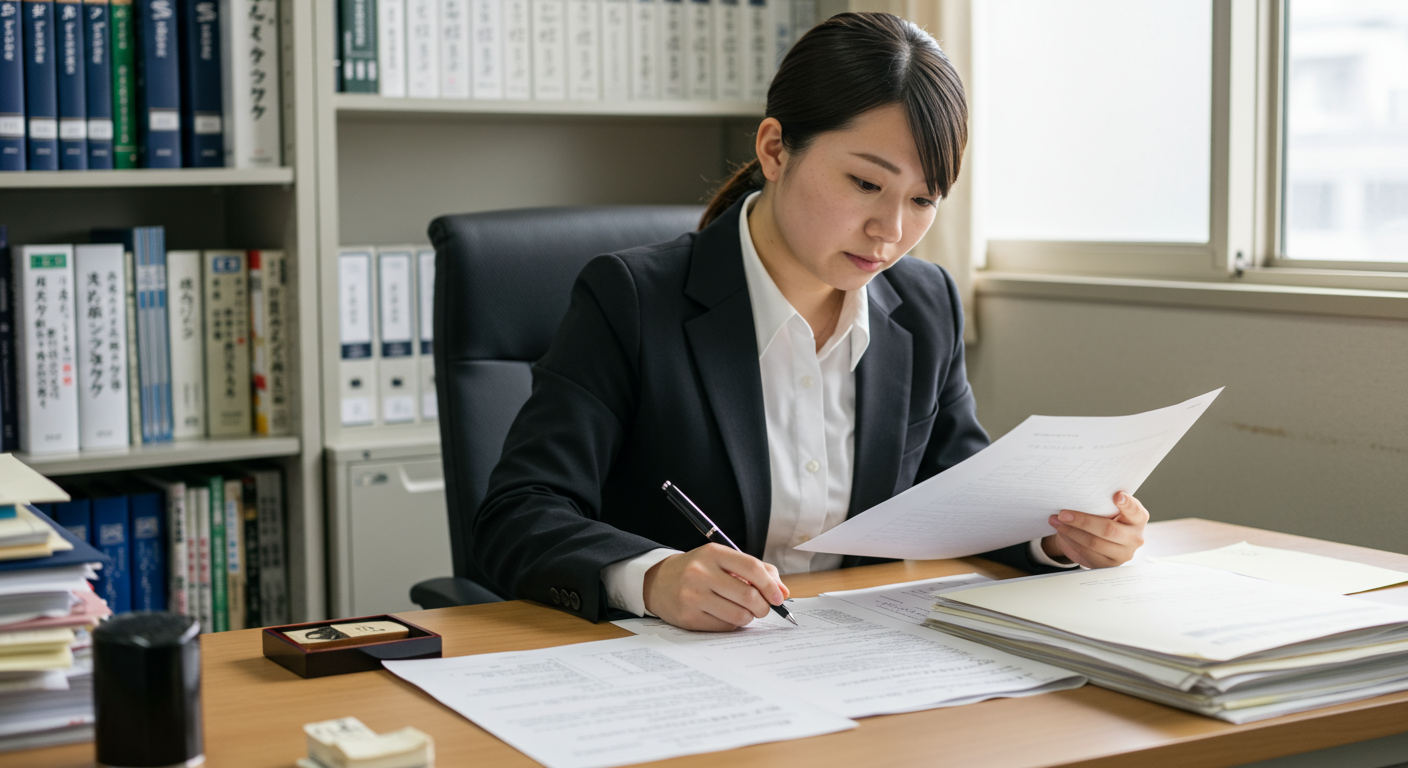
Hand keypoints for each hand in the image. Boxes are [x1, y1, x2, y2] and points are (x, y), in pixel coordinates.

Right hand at [642, 543, 789, 630]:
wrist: (658, 582)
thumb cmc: (698, 570)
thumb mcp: (722, 560)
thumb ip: (756, 571)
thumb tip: (783, 592)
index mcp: (713, 553)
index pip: (752, 568)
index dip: (770, 585)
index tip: (778, 597)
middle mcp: (701, 573)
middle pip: (748, 595)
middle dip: (763, 607)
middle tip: (763, 608)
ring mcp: (693, 596)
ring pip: (739, 615)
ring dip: (749, 617)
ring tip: (744, 612)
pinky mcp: (689, 617)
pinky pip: (724, 627)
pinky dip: (733, 624)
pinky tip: (726, 615)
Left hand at [1042, 491, 1148, 568]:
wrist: (1100, 540)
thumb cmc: (1105, 517)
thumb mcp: (1108, 509)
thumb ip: (1103, 503)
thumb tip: (1079, 495)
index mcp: (1138, 518)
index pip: (1135, 510)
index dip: (1127, 504)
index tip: (1117, 496)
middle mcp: (1135, 537)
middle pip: (1108, 529)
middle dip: (1082, 521)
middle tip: (1063, 513)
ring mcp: (1123, 553)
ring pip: (1094, 543)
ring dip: (1071, 532)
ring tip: (1056, 521)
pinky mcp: (1109, 564)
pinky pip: (1087, 553)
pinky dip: (1071, 542)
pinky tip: (1062, 533)